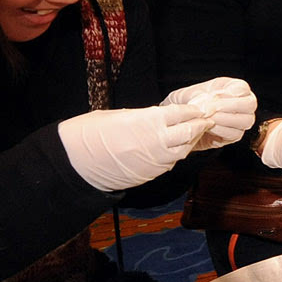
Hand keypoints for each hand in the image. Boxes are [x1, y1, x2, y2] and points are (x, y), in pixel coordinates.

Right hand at [58, 104, 212, 192]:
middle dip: (199, 125)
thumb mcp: (118, 115)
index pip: (180, 114)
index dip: (191, 111)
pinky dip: (177, 154)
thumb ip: (143, 117)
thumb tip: (159, 117)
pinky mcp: (151, 173)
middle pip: (189, 132)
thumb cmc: (90, 132)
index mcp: (147, 121)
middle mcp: (156, 141)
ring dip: (191, 141)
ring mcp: (156, 159)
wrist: (75, 162)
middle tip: (206, 120)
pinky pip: (171, 162)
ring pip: (184, 150)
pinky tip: (177, 148)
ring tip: (195, 133)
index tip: (198, 108)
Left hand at [162, 76, 257, 149]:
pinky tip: (208, 127)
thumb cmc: (186, 105)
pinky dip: (220, 130)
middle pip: (249, 105)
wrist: (179, 122)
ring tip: (206, 118)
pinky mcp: (235, 135)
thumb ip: (198, 95)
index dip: (232, 91)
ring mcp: (241, 120)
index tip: (215, 95)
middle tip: (208, 109)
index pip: (242, 88)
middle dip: (228, 106)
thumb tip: (208, 103)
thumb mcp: (187, 94)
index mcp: (232, 88)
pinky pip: (235, 134)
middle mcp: (241, 104)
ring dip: (223, 119)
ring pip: (244, 121)